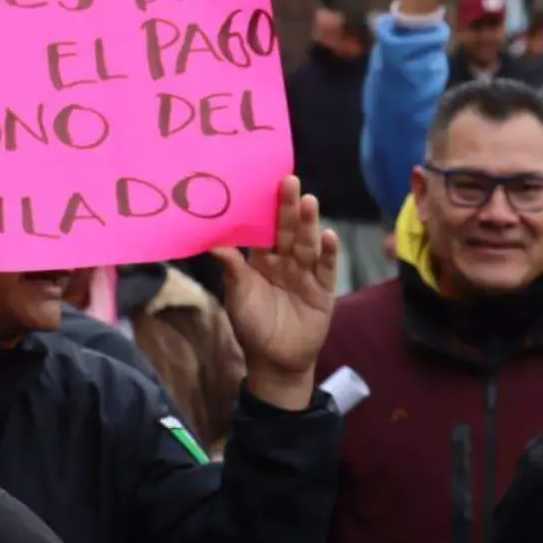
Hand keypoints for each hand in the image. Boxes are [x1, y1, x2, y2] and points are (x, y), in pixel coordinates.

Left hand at [211, 176, 339, 410]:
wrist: (274, 361)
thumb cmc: (252, 325)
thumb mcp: (238, 295)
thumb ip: (231, 269)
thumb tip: (213, 243)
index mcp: (262, 259)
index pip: (264, 228)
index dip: (265, 208)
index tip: (263, 182)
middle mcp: (285, 261)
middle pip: (287, 230)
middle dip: (288, 207)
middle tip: (289, 180)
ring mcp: (306, 274)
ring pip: (307, 244)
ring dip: (309, 223)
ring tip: (309, 201)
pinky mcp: (323, 291)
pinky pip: (327, 269)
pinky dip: (329, 253)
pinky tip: (329, 236)